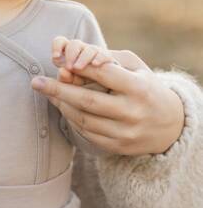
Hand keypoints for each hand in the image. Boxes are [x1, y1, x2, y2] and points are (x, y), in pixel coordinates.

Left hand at [32, 49, 184, 155]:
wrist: (171, 126)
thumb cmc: (146, 88)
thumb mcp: (136, 68)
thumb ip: (107, 60)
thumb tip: (73, 61)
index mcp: (139, 89)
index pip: (104, 75)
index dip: (79, 68)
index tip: (57, 61)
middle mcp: (133, 112)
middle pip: (87, 101)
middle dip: (58, 90)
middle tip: (35, 81)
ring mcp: (125, 133)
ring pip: (82, 119)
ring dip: (60, 104)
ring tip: (46, 92)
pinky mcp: (117, 147)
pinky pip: (85, 133)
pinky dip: (70, 119)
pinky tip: (61, 107)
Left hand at [52, 36, 114, 85]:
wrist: (104, 85)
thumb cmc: (82, 83)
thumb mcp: (71, 82)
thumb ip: (65, 78)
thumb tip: (61, 70)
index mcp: (69, 54)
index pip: (61, 42)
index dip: (57, 46)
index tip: (55, 57)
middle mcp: (82, 50)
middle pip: (74, 44)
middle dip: (70, 54)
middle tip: (69, 67)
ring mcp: (95, 53)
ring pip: (89, 49)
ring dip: (82, 58)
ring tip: (78, 68)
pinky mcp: (107, 58)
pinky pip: (104, 55)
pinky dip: (99, 58)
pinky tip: (95, 64)